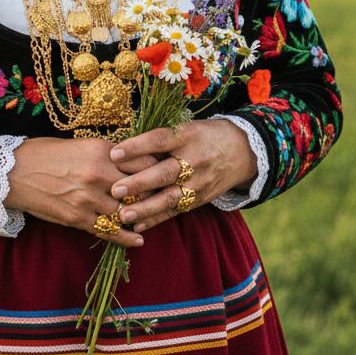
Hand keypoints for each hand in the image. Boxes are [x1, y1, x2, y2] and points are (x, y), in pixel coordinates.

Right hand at [6, 137, 156, 247]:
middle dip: (154, 194)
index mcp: (101, 151)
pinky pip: (108, 231)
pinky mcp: (78, 218)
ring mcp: (89, 199)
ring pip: (126, 212)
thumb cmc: (47, 153)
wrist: (15, 172)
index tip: (166, 172)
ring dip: (141, 216)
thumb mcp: (82, 144)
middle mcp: (99, 174)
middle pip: (140, 188)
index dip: (157, 168)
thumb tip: (133, 160)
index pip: (143, 161)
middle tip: (166, 197)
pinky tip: (138, 239)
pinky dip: (126, 237)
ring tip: (153, 218)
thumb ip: (108, 154)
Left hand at [107, 121, 255, 233]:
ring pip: (170, 197)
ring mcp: (198, 182)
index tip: (114, 153)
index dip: (137, 146)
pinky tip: (138, 226)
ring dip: (145, 208)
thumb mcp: (186, 128)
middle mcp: (194, 159)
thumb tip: (122, 148)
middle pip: (165, 172)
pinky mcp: (200, 199)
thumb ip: (160, 138)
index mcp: (187, 136)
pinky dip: (156, 219)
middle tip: (115, 190)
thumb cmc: (202, 135)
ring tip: (123, 215)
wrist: (241, 151)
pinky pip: (176, 211)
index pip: (159, 140)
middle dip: (139, 183)